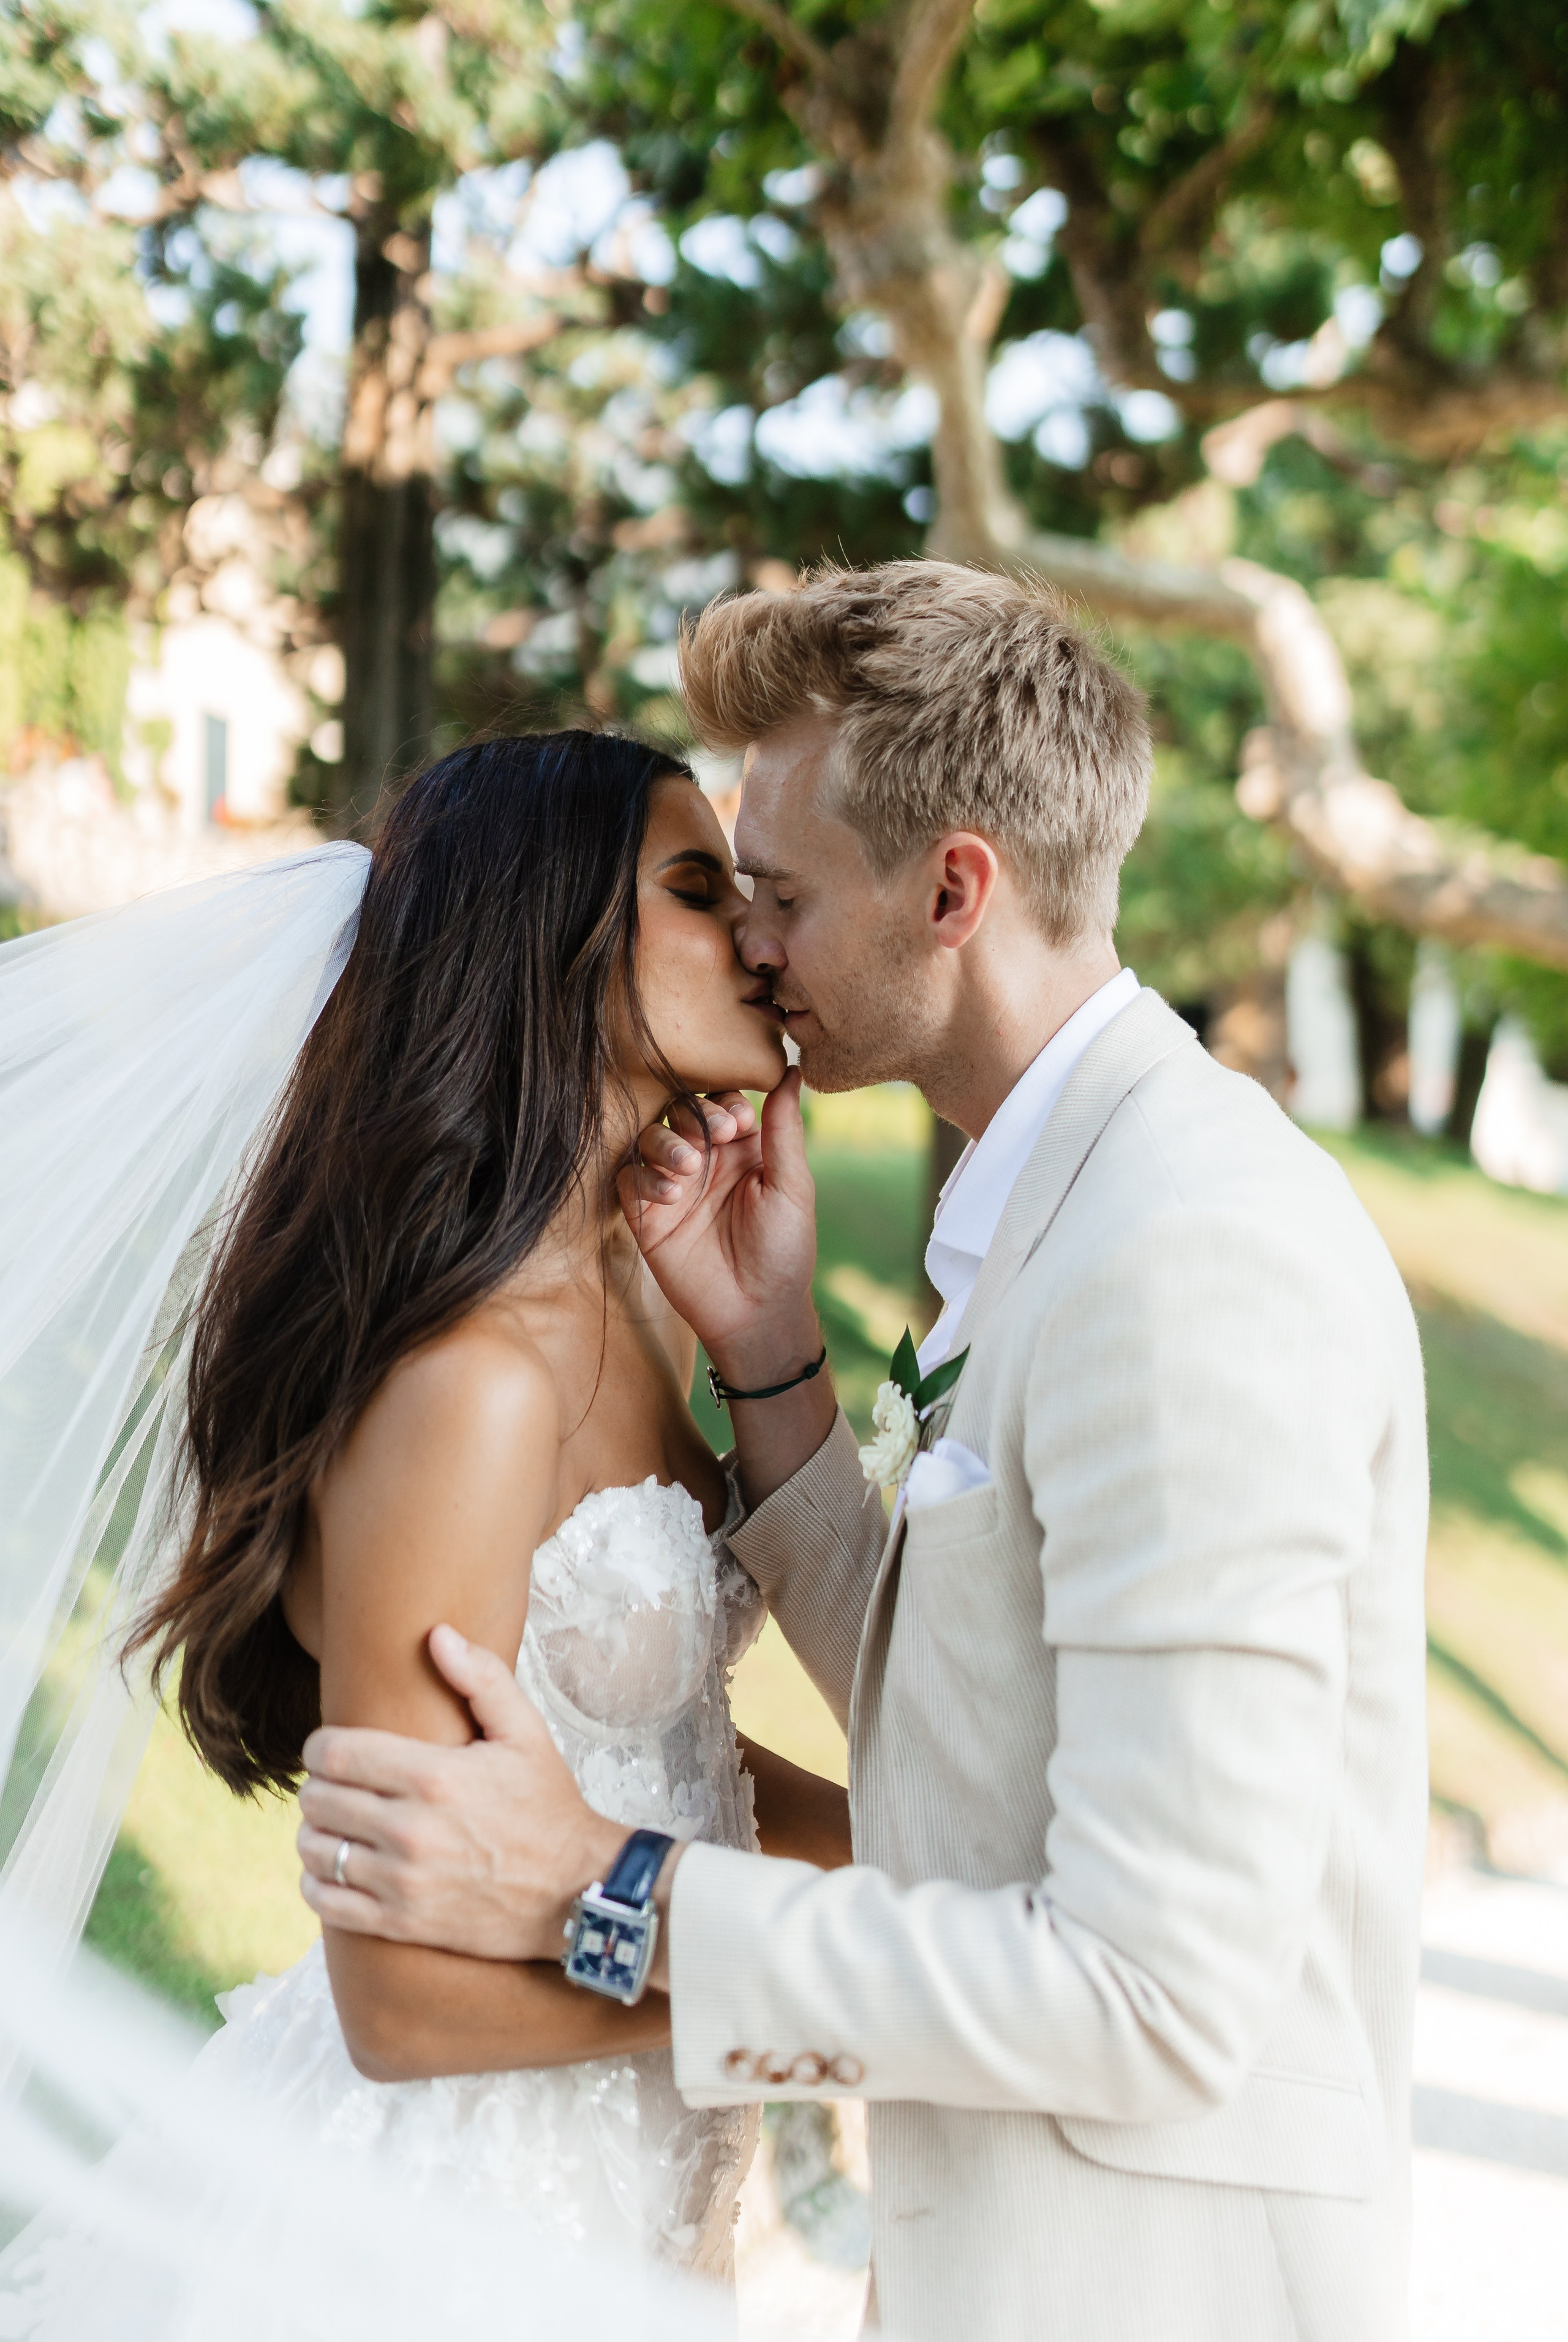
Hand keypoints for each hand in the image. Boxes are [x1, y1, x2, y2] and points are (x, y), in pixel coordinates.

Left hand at [298, 1626, 623, 1960]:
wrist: (577, 1890)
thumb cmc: (548, 1806)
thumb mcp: (526, 1732)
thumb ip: (481, 1678)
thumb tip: (437, 1635)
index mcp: (435, 1776)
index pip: (335, 1753)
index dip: (319, 1745)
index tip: (329, 1747)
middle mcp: (411, 1830)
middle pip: (319, 1800)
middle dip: (320, 1786)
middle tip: (337, 1784)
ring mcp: (404, 1881)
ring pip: (317, 1850)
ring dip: (316, 1833)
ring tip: (336, 1825)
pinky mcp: (402, 1923)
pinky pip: (326, 1903)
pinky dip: (318, 1883)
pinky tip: (336, 1869)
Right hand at [618, 1070, 818, 1380]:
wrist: (756, 1312)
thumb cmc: (784, 1249)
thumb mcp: (792, 1186)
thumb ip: (785, 1129)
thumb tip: (793, 1070)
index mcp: (742, 1148)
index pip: (721, 1100)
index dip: (723, 1103)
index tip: (736, 1123)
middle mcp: (704, 1160)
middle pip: (680, 1110)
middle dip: (693, 1117)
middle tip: (713, 1139)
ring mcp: (672, 1186)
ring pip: (649, 1137)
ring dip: (666, 1143)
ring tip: (689, 1168)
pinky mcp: (645, 1215)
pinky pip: (628, 1179)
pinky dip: (644, 1178)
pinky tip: (670, 1196)